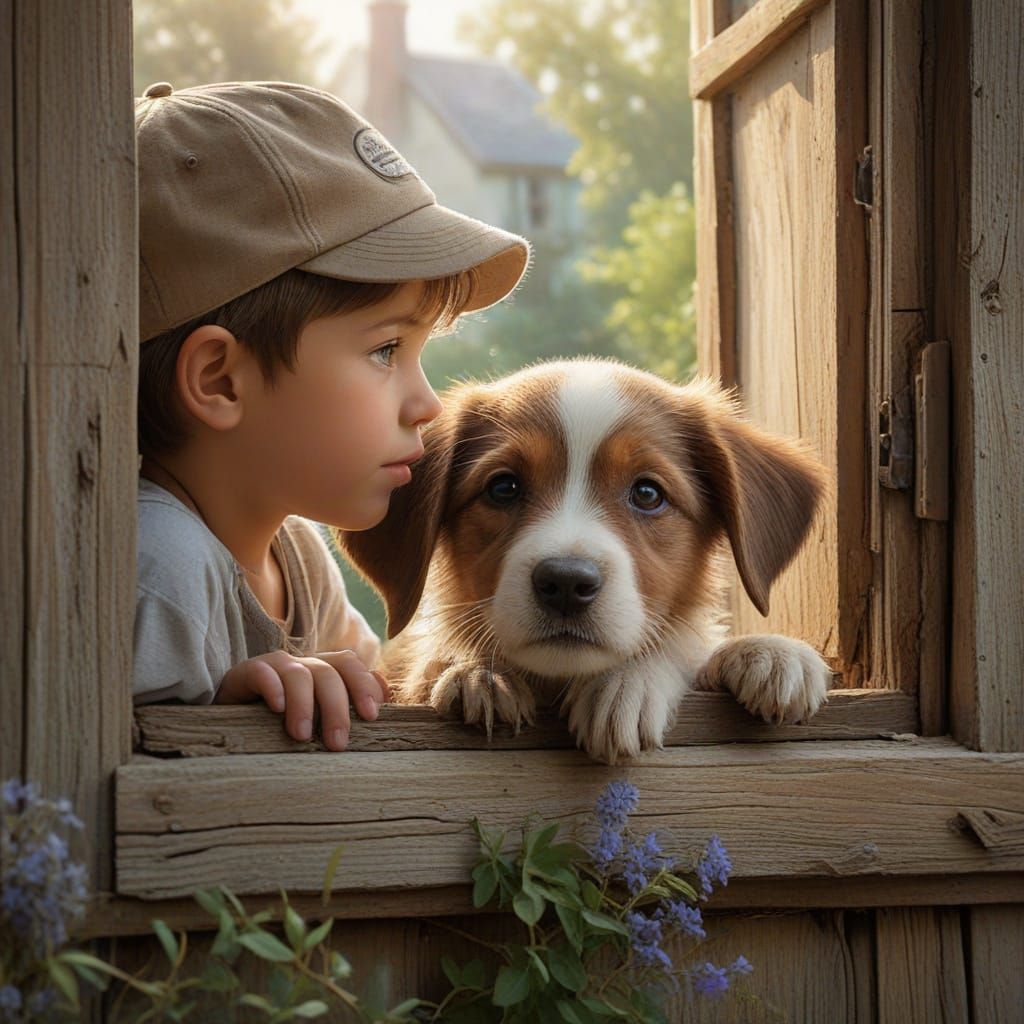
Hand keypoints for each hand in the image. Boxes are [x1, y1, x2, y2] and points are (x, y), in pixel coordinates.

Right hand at [215, 649, 390, 750]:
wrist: (232, 728)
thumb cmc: (284, 728)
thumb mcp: (320, 721)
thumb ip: (352, 706)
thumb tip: (385, 694)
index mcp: (324, 672)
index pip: (349, 665)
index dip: (363, 685)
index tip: (372, 717)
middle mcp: (302, 665)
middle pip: (328, 673)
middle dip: (337, 707)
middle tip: (337, 744)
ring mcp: (274, 667)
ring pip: (298, 673)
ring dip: (305, 704)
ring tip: (303, 736)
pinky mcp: (245, 674)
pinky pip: (262, 671)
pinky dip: (272, 687)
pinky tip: (277, 709)